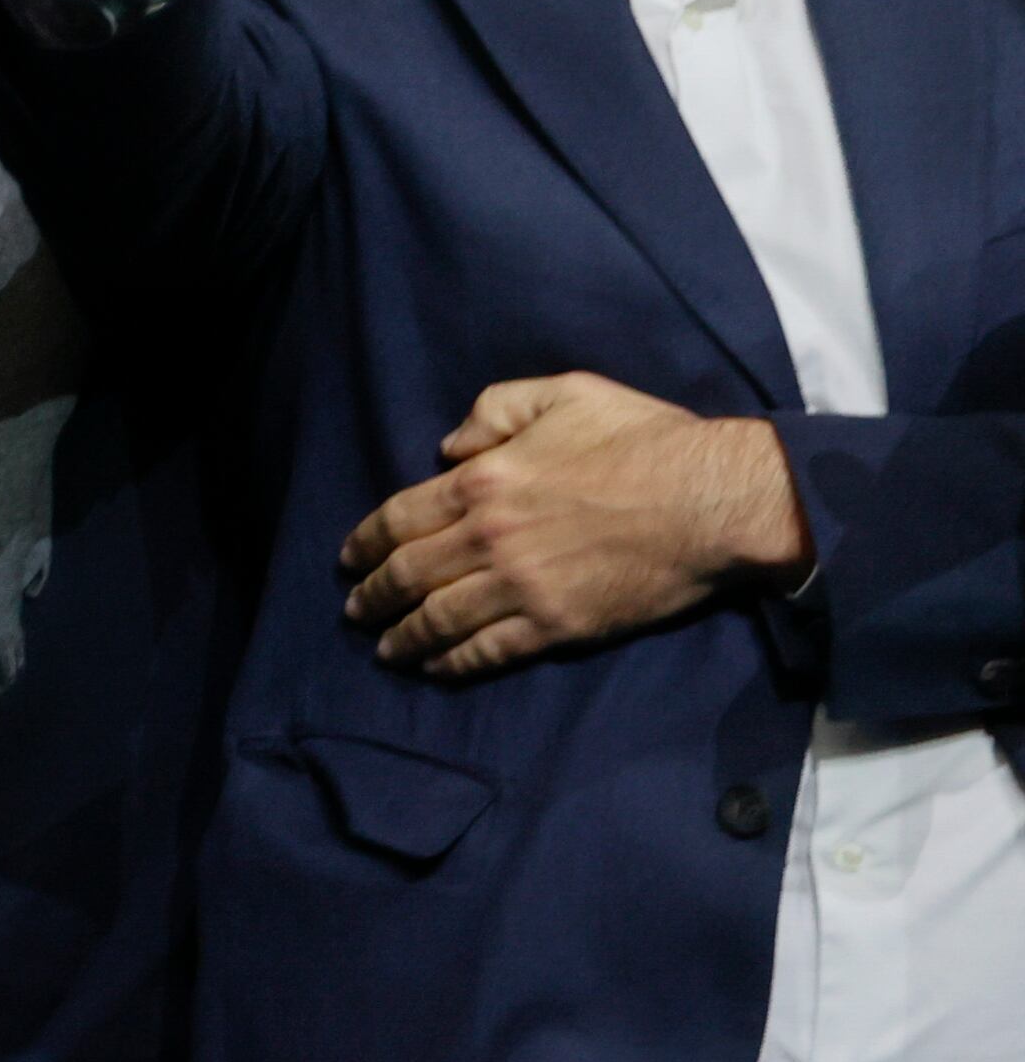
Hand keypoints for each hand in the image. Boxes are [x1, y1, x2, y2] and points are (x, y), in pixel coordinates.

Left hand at [339, 373, 811, 677]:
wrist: (713, 501)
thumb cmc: (643, 439)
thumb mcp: (563, 393)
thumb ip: (494, 411)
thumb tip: (448, 449)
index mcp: (484, 480)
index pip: (401, 517)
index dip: (366, 542)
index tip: (348, 558)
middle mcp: (490, 538)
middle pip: (409, 573)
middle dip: (373, 595)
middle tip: (353, 610)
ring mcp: (523, 587)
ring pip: (440, 619)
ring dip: (404, 637)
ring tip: (384, 648)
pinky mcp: (559, 626)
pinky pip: (491, 651)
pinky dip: (455, 663)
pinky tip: (438, 668)